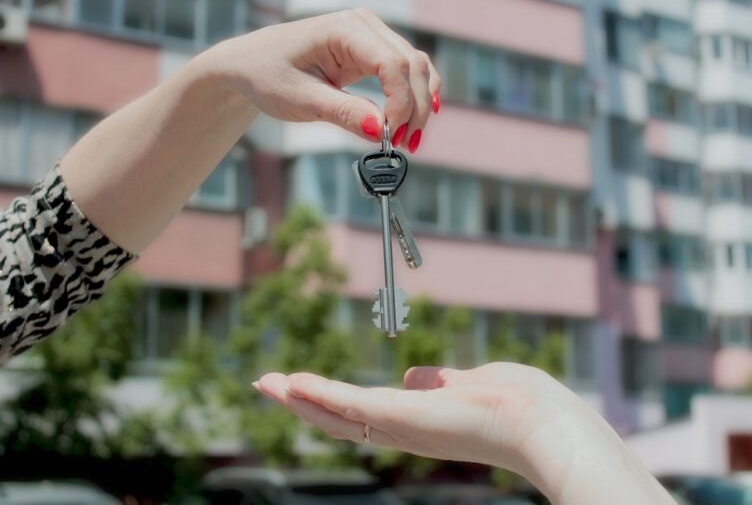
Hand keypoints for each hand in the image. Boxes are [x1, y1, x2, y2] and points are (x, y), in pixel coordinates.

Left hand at [204, 8, 440, 150]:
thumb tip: (380, 131)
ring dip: (419, 105)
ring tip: (408, 140)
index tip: (392, 136)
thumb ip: (344, 113)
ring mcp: (371, 36)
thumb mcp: (302, 100)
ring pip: (416, 68)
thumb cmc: (268, 75)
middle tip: (405, 145)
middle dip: (415, 108)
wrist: (251, 65)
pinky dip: (413, 97)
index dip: (401, 103)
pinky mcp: (372, 52)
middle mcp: (365, 26)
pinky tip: (412, 121)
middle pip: (413, 66)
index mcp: (344, 30)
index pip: (393, 65)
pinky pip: (406, 72)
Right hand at [256, 363, 675, 504]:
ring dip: (299, 399)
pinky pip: (350, 405)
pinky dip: (319, 395)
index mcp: (413, 422)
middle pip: (337, 419)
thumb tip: (415, 376)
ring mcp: (399, 427)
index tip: (299, 387)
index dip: (326, 402)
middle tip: (267, 385)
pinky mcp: (401, 416)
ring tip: (267, 384)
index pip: (359, 414)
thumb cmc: (511, 402)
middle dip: (300, 403)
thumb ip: (435, 382)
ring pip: (336, 415)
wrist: (539, 420)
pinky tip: (294, 383)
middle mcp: (400, 431)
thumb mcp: (462, 385)